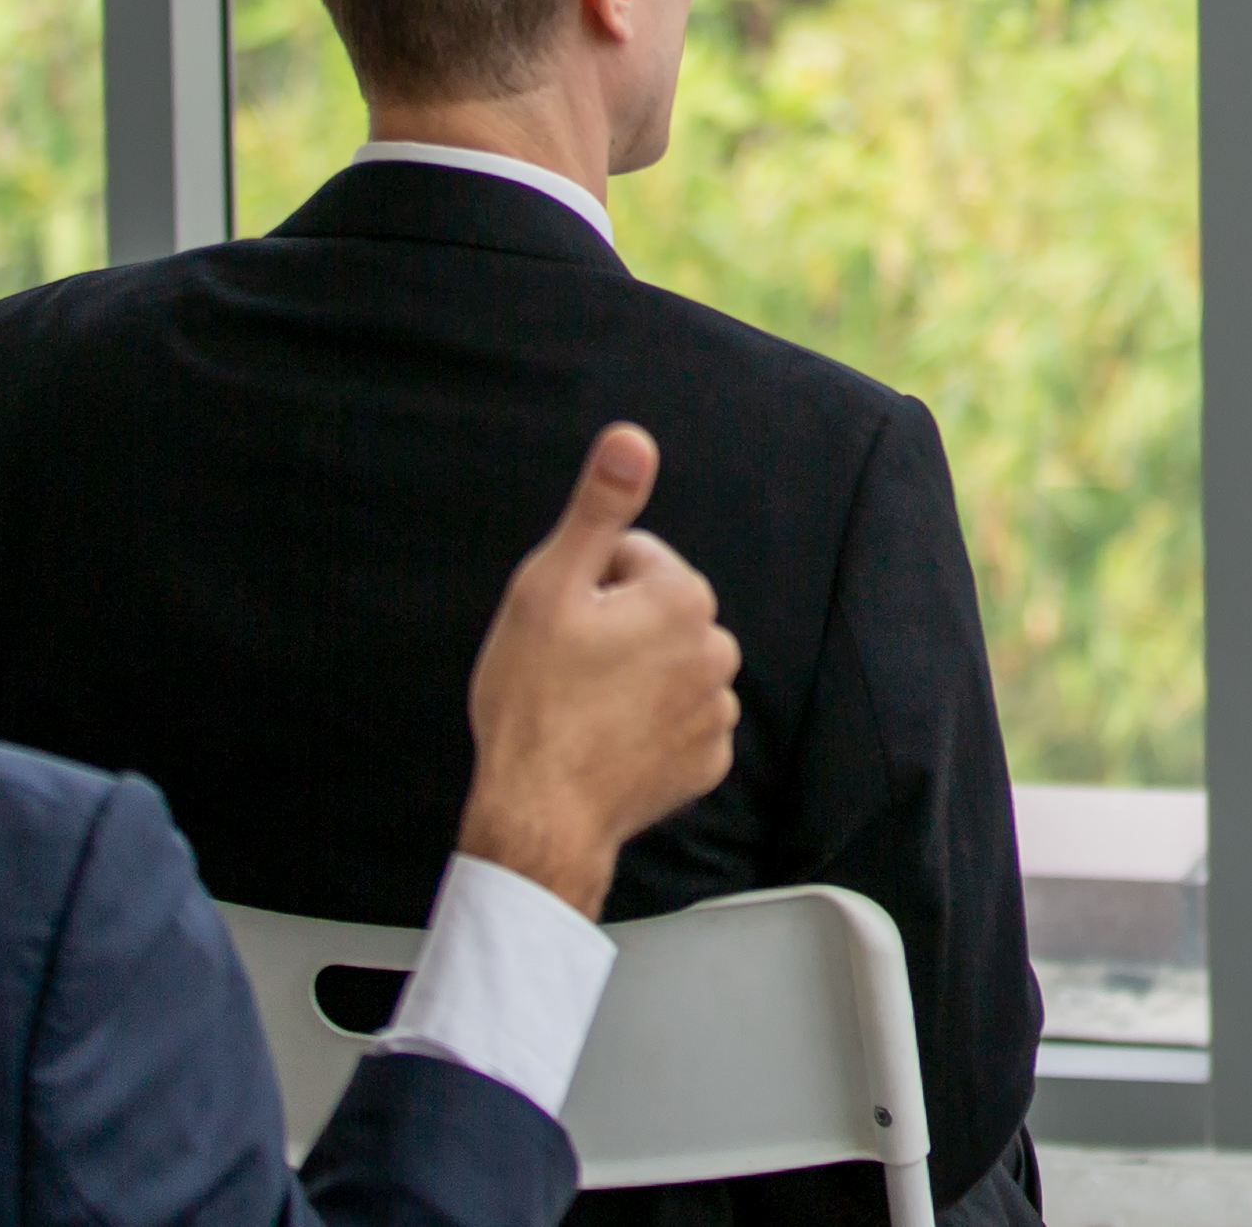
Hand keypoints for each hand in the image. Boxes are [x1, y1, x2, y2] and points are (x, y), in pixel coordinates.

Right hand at [456, 424, 740, 919]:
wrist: (540, 814)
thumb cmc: (534, 698)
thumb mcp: (549, 587)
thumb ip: (599, 508)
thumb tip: (633, 437)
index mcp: (684, 597)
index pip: (629, 561)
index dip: (584, 589)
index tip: (560, 629)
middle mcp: (718, 648)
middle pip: (653, 613)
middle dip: (613, 631)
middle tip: (566, 672)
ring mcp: (717, 710)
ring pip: (665, 668)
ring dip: (631, 679)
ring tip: (583, 713)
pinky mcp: (707, 761)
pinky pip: (676, 723)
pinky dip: (646, 729)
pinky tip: (607, 746)